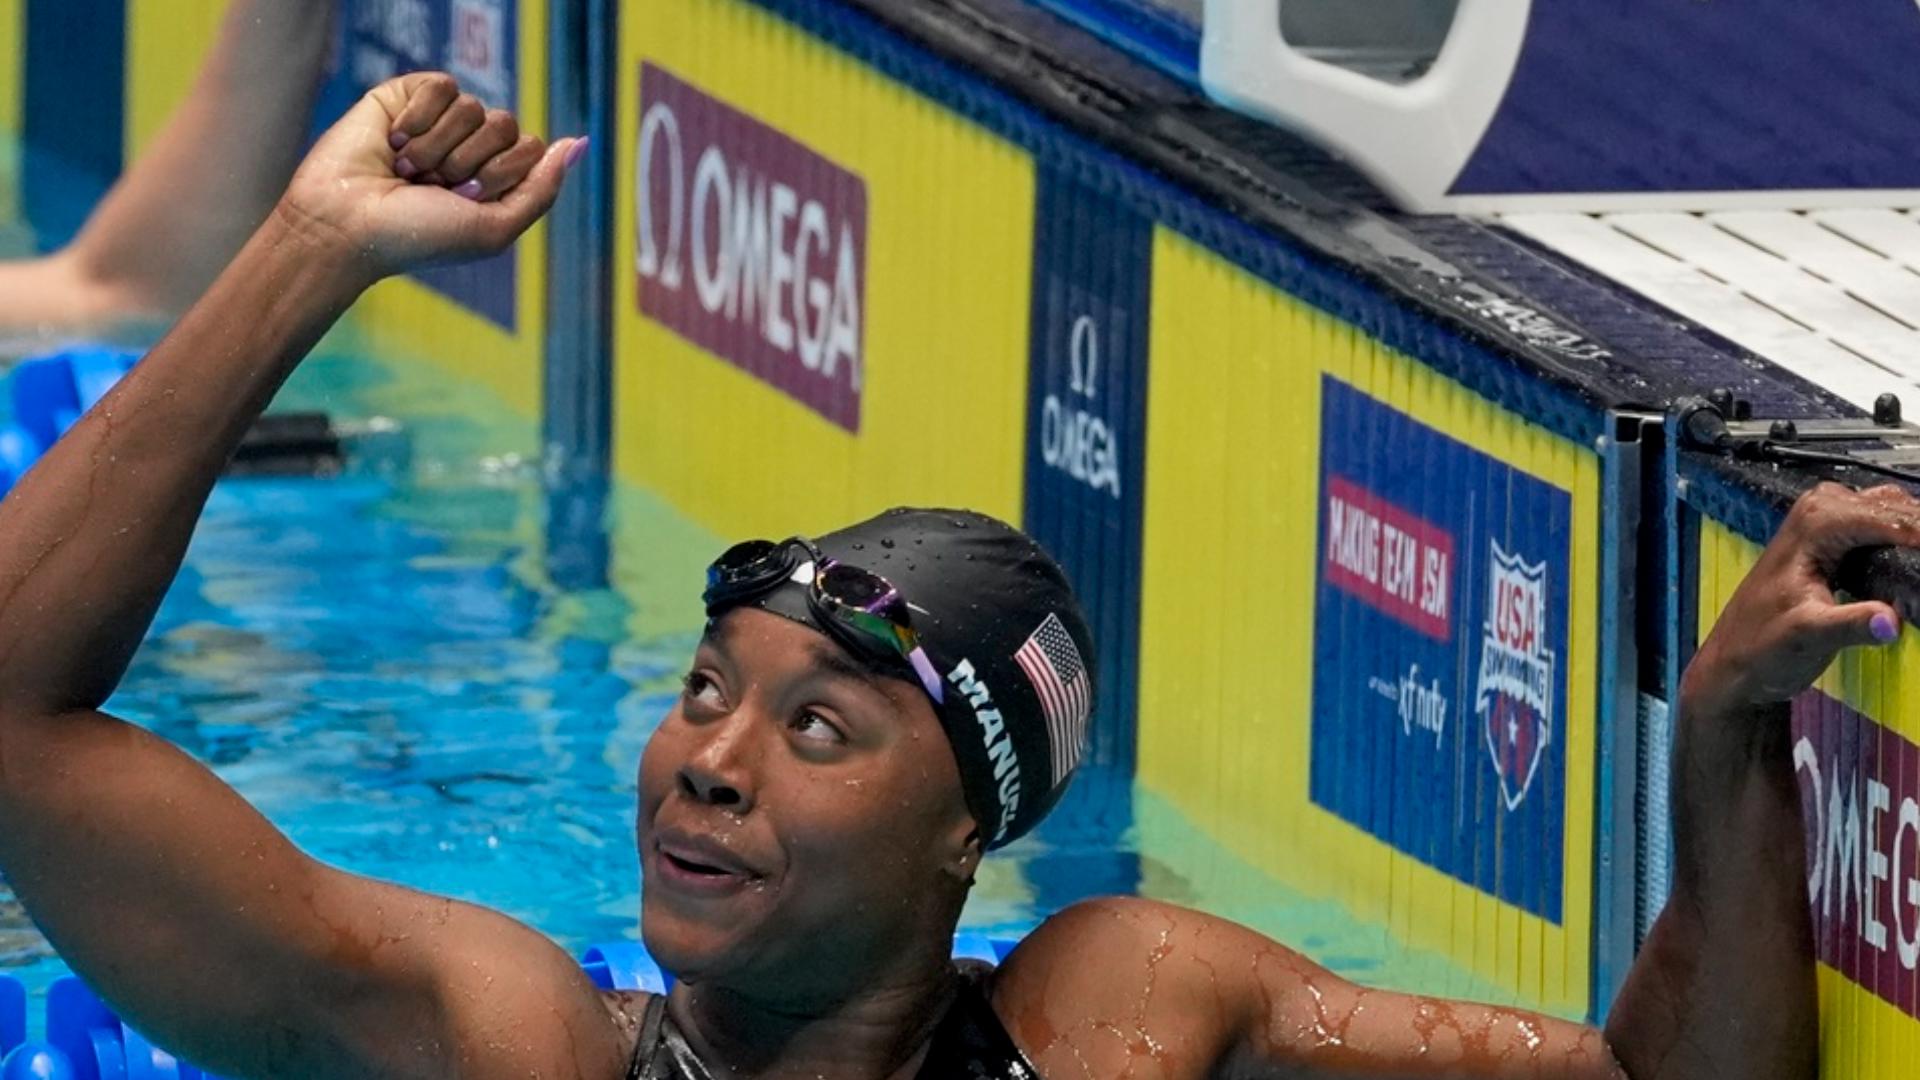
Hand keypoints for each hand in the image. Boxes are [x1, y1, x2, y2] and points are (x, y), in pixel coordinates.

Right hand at [275, 73, 580, 279]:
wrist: (346, 224)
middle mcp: (471, 148)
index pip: (532, 149)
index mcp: (496, 179)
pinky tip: (395, 139)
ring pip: (473, 107)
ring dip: (439, 147)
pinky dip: (420, 117)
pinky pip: (442, 85)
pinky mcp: (407, 97)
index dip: (502, 173)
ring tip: (407, 171)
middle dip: (469, 162)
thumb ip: (542, 189)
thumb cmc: (418, 237)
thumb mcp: (494, 228)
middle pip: (506, 124)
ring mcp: (440, 122)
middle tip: (433, 187)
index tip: (466, 201)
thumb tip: (579, 143)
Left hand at [1684, 482, 1919, 719]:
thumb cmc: (1762, 646)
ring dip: (1919, 537)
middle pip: (1900, 510)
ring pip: (1897, 514)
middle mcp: (1824, 508)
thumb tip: (1891, 622)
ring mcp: (1831, 518)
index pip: (1892, 520)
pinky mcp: (1840, 535)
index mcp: (1817, 522)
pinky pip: (1888, 526)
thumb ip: (1850, 625)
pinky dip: (1910, 542)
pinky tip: (1917, 561)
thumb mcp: (1807, 636)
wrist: (1734, 657)